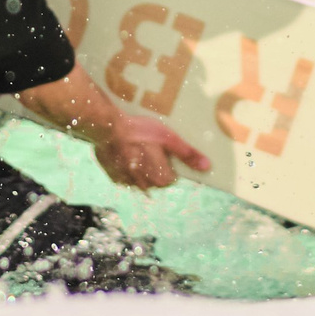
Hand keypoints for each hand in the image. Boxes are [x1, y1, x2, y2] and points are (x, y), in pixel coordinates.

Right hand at [92, 113, 210, 191]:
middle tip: (149, 148)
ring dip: (139, 168)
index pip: (171, 178)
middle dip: (154, 167)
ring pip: (139, 179)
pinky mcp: (112, 176)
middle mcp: (143, 186)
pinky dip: (125, 166)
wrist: (107, 129)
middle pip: (155, 179)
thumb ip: (187, 154)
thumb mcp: (169, 139)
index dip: (169, 163)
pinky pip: (124, 175)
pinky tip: (124, 153)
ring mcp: (126, 182)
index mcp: (159, 179)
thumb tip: (207, 166)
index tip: (162, 151)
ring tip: (136, 149)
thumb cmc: (140, 132)